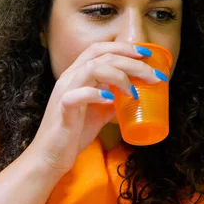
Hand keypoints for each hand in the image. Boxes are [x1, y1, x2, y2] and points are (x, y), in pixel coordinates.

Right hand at [27, 42, 162, 176]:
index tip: (147, 56)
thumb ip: (113, 102)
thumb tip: (134, 98)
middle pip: (102, 55)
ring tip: (133, 91)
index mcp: (77, 75)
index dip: (124, 48)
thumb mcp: (99, 114)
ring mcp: (65, 91)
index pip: (101, 49)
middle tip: (152, 75)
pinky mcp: (63, 109)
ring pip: (92, 68)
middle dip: (131, 61)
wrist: (51, 155)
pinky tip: (110, 100)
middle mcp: (70, 77)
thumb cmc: (74, 134)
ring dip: (118, 76)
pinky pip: (78, 95)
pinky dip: (96, 94)